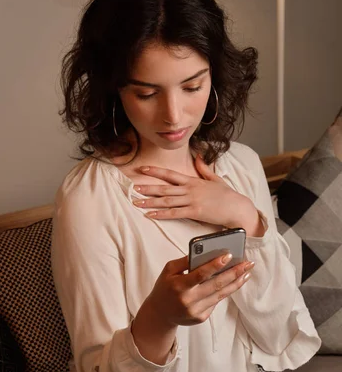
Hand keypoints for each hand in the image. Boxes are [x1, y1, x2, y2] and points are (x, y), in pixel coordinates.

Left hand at [132, 154, 258, 230]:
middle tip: (133, 188)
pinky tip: (150, 215)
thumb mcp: (215, 179)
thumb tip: (199, 156)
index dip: (156, 171)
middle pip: (164, 188)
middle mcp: (190, 190)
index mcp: (193, 181)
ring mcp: (192, 201)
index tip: (143, 169)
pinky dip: (161, 214)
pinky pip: (174, 213)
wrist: (237, 207)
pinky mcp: (195, 212)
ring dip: (150, 201)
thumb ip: (204, 169)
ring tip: (136, 202)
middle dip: (148, 188)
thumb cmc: (227, 195)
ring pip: (166, 201)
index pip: (170, 174)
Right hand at [145, 253, 253, 328]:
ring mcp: (196, 311)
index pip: (200, 275)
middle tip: (248, 263)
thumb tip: (205, 252)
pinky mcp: (201, 318)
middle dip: (234, 273)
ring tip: (246, 272)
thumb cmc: (165, 287)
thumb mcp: (168, 270)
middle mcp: (188, 300)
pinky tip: (234, 282)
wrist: (160, 314)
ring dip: (236, 282)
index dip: (215, 265)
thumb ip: (185, 261)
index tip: (229, 255)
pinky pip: (216, 302)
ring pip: (220, 295)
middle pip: (216, 285)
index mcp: (179, 286)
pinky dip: (225, 291)